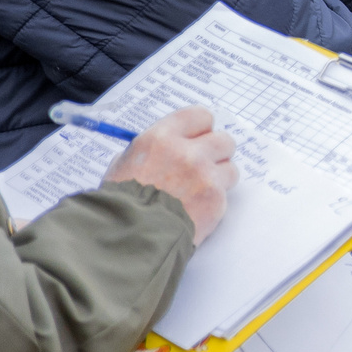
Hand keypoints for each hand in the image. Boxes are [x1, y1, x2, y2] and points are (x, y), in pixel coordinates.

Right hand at [104, 107, 238, 244]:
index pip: (200, 116)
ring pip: (230, 167)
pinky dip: (215, 200)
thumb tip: (170, 145)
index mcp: (161, 138)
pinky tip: (196, 208)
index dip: (202, 129)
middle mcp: (187, 152)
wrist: (128, 236)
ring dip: (219, 177)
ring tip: (198, 191)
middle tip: (203, 167)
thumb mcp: (124, 165)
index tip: (199, 138)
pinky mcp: (216, 199)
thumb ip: (151, 150)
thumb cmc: (120, 202)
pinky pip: (226, 193)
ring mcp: (205, 176)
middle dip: (216, 153)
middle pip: (224, 140)